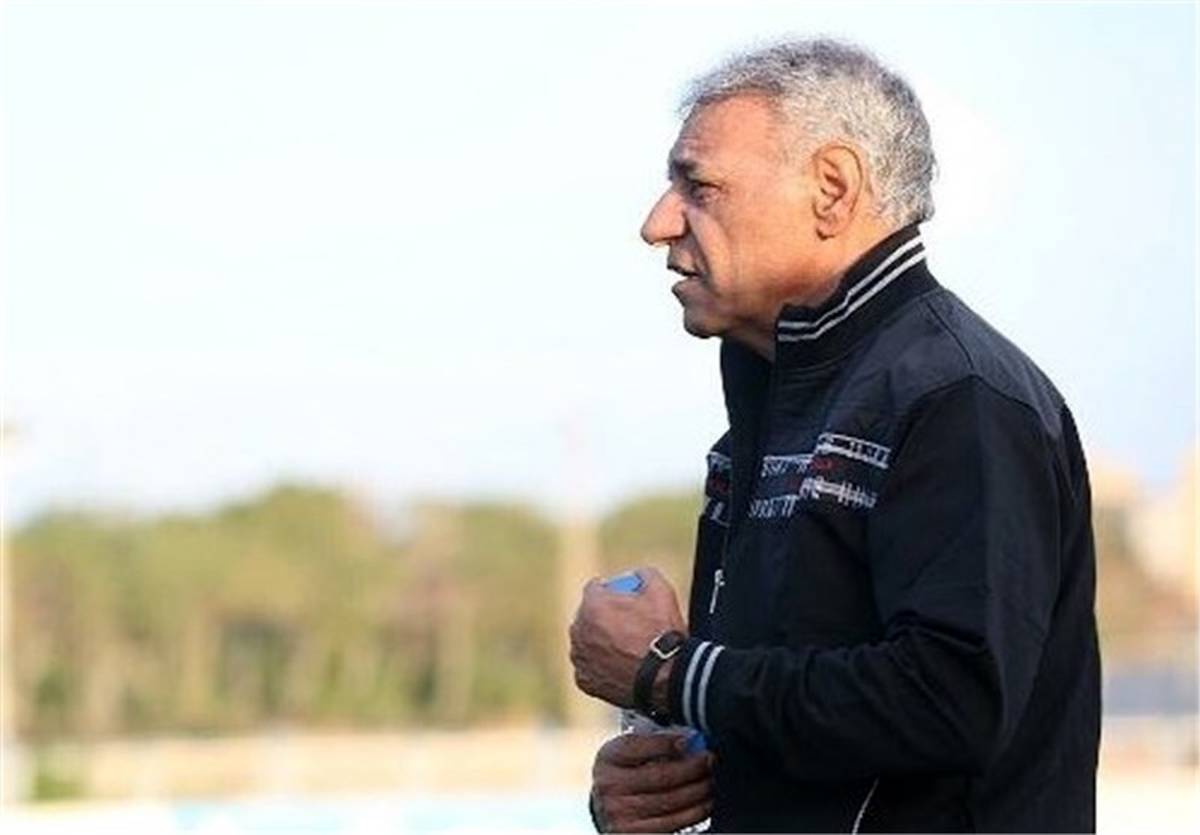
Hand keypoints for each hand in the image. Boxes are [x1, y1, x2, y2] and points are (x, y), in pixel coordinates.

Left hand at [569, 566, 685, 706]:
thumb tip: (639, 575)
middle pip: (586, 616)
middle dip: (600, 617)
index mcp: (592, 606)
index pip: (594, 589)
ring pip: (585, 643)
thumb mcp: (661, 590)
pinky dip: (600, 666)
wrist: (668, 676)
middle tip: (622, 624)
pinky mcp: (584, 680)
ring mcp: (580, 657)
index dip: (609, 591)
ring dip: (598, 642)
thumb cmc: (663, 632)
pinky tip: (618, 666)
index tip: (621, 597)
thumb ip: (645, 574)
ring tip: (621, 647)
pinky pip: (589, 667)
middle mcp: (579, 630)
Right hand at [591, 732, 714, 833]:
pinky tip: (703, 803)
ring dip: (697, 792)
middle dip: (692, 768)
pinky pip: (671, 825)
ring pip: (669, 802)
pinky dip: (693, 814)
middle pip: (660, 776)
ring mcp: (619, 813)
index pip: (637, 746)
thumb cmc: (629, 771)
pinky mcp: (632, 833)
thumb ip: (657, 741)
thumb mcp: (633, 750)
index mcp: (609, 758)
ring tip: (710, 782)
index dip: (665, 743)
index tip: (689, 740)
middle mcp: (609, 786)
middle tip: (709, 761)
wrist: (610, 806)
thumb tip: (692, 739)